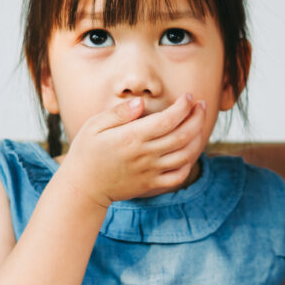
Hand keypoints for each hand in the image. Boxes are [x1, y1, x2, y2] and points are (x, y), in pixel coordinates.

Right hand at [58, 95, 206, 205]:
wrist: (82, 187)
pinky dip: (190, 163)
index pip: (167, 119)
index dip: (183, 107)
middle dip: (197, 117)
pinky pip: (179, 176)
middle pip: (183, 135)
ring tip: (199, 124)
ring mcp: (150, 171)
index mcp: (131, 137)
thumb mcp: (94, 126)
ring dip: (198, 137)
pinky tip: (190, 151)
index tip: (188, 97)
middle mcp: (145, 154)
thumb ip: (119, 113)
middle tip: (201, 105)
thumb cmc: (86, 152)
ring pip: (186, 155)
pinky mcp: (151, 184)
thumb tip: (142, 102)